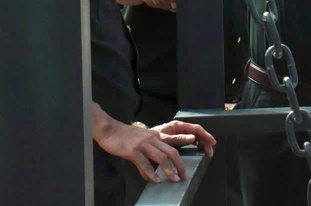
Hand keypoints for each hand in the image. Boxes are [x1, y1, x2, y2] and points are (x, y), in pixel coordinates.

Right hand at [95, 119, 214, 183]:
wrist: (109, 130)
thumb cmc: (126, 137)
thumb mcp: (142, 142)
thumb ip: (150, 154)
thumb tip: (153, 173)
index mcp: (157, 135)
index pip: (177, 140)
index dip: (189, 145)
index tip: (201, 149)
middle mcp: (153, 138)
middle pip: (172, 151)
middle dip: (180, 164)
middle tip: (184, 176)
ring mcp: (143, 144)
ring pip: (161, 157)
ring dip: (169, 170)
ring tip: (174, 180)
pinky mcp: (133, 151)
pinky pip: (144, 163)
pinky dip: (150, 173)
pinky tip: (154, 180)